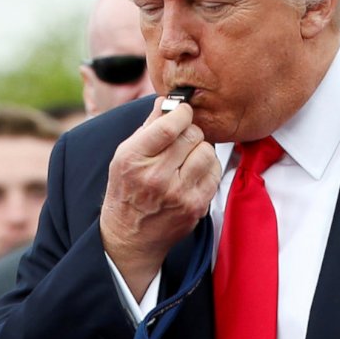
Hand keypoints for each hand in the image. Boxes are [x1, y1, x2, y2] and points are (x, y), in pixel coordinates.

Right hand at [100, 97, 218, 296]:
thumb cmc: (127, 190)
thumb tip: (168, 101)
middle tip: (182, 137)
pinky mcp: (195, 206)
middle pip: (192, 136)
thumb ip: (149, 126)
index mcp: (133, 159)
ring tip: (189, 155)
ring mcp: (178, 194)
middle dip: (190, 131)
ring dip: (201, 149)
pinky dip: (208, 168)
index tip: (182, 111)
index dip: (181, 113)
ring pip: (207, 152)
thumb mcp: (125, 155)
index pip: (168, 127)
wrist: (130, 237)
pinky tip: (194, 172)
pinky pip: (214, 173)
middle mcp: (155, 177)